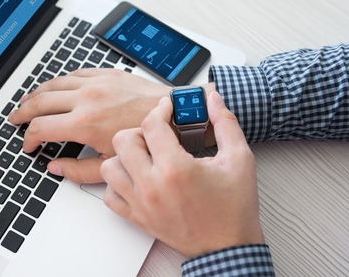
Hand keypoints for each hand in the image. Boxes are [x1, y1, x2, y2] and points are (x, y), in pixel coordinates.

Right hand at [9, 69, 170, 182]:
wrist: (174, 113)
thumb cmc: (148, 138)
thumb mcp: (114, 163)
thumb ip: (80, 170)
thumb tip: (57, 168)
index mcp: (85, 123)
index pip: (41, 128)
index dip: (29, 138)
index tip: (30, 144)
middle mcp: (86, 99)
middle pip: (40, 102)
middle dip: (23, 112)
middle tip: (16, 119)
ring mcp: (97, 83)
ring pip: (54, 83)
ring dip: (37, 93)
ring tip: (29, 101)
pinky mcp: (107, 74)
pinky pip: (75, 73)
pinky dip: (61, 81)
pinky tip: (57, 87)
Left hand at [101, 92, 263, 257]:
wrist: (228, 247)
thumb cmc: (234, 209)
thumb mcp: (239, 159)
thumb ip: (226, 124)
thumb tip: (215, 101)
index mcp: (176, 169)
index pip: (151, 124)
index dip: (160, 109)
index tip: (166, 109)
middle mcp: (152, 186)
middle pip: (122, 141)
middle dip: (140, 131)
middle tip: (156, 135)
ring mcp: (141, 204)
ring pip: (109, 167)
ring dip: (124, 156)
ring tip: (144, 157)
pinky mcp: (138, 218)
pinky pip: (110, 195)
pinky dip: (118, 183)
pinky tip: (136, 179)